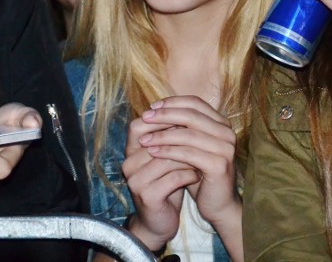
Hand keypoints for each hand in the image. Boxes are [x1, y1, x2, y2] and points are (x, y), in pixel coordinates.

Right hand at [122, 112, 200, 249]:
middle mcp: (128, 163)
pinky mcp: (147, 196)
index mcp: (130, 151)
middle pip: (156, 139)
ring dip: (188, 157)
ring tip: (203, 157)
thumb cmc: (166, 184)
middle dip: (181, 138)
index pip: (140, 124)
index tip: (188, 121)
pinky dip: (189, 175)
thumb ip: (170, 137)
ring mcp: (136, 180)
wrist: (159, 222)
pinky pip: (173, 178)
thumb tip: (187, 110)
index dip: (163, 120)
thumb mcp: (166, 158)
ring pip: (167, 158)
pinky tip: (198, 175)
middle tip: (202, 137)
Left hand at [136, 97, 239, 225]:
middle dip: (164, 115)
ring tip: (144, 139)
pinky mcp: (219, 165)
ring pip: (188, 135)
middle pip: (191, 115)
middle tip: (145, 117)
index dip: (172, 102)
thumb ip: (180, 128)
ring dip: (162, 135)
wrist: (218, 205)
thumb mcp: (190, 146)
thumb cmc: (201, 174)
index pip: (195, 102)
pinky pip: (188, 154)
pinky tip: (153, 152)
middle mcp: (227, 132)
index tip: (152, 107)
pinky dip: (168, 151)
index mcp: (221, 123)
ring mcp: (225, 148)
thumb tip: (154, 110)